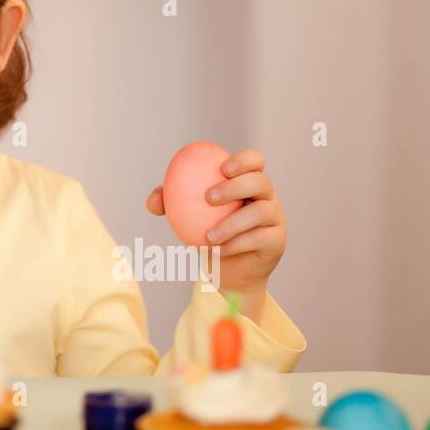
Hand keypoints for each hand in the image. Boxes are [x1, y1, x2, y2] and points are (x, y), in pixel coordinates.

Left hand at [145, 148, 285, 318]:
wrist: (225, 269)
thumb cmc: (205, 231)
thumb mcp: (186, 215)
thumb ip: (169, 203)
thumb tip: (153, 201)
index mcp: (247, 181)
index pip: (255, 161)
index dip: (243, 160)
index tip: (222, 168)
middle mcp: (266, 196)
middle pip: (259, 182)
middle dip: (235, 187)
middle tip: (209, 198)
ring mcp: (275, 218)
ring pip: (261, 212)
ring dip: (233, 222)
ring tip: (209, 236)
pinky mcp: (277, 241)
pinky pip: (259, 238)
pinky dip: (236, 244)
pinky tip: (218, 250)